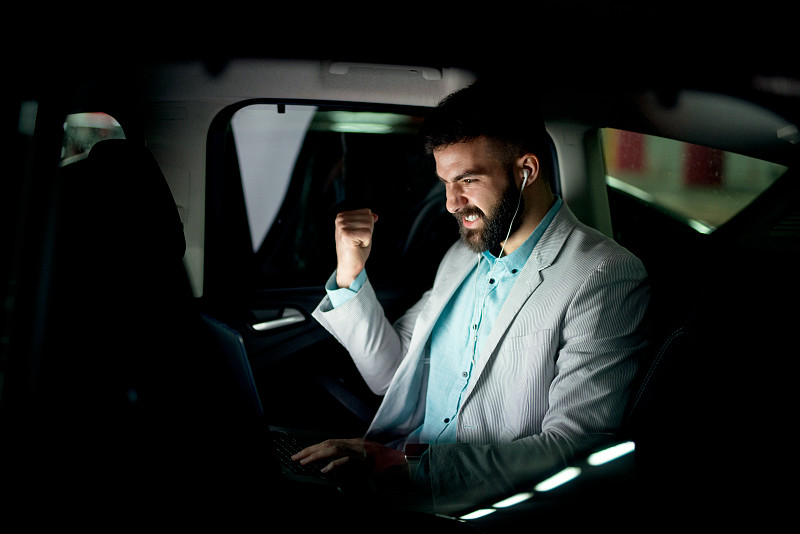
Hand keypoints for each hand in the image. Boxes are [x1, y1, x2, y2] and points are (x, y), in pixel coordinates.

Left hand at [291, 438, 407, 485]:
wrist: (406, 464)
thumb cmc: (388, 465)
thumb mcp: (366, 462)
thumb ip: (351, 461)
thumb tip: (333, 466)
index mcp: (356, 443)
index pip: (331, 442)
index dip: (315, 447)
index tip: (302, 453)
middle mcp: (357, 444)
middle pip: (328, 443)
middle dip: (310, 450)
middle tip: (296, 457)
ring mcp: (361, 450)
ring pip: (333, 448)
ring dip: (316, 455)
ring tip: (304, 462)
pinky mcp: (365, 459)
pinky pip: (346, 460)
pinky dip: (333, 464)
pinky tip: (325, 470)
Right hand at [334, 209, 377, 287]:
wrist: (350, 266)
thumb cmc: (356, 250)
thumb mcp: (363, 232)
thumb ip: (368, 221)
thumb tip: (375, 216)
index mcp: (342, 216)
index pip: (366, 212)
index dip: (367, 226)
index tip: (358, 236)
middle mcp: (340, 219)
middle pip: (368, 218)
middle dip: (368, 232)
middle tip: (358, 241)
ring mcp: (342, 226)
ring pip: (369, 225)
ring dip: (367, 237)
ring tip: (357, 244)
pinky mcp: (346, 234)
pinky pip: (367, 233)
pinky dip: (366, 242)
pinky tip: (357, 247)